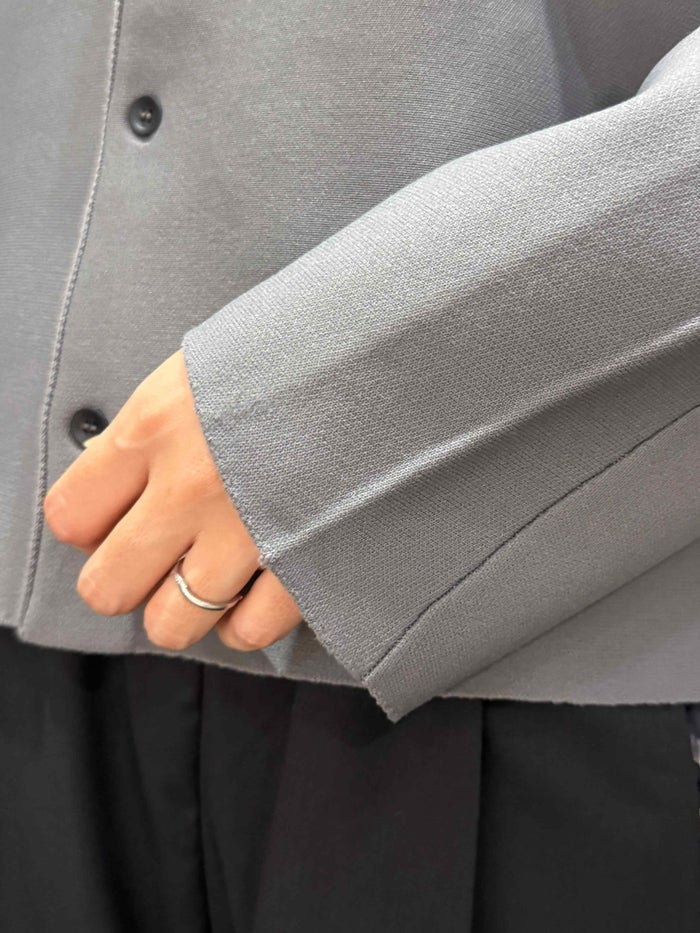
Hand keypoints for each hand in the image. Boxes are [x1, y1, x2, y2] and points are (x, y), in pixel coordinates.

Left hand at [43, 349, 303, 652]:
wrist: (396, 352)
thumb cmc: (301, 350)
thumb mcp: (210, 364)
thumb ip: (159, 424)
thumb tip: (124, 471)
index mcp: (156, 424)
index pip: (71, 514)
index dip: (88, 527)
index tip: (111, 520)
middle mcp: (189, 487)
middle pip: (108, 588)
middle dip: (125, 582)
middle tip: (155, 561)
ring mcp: (246, 533)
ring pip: (174, 623)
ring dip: (188, 608)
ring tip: (213, 576)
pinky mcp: (303, 563)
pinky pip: (250, 630)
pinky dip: (249, 618)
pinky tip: (260, 585)